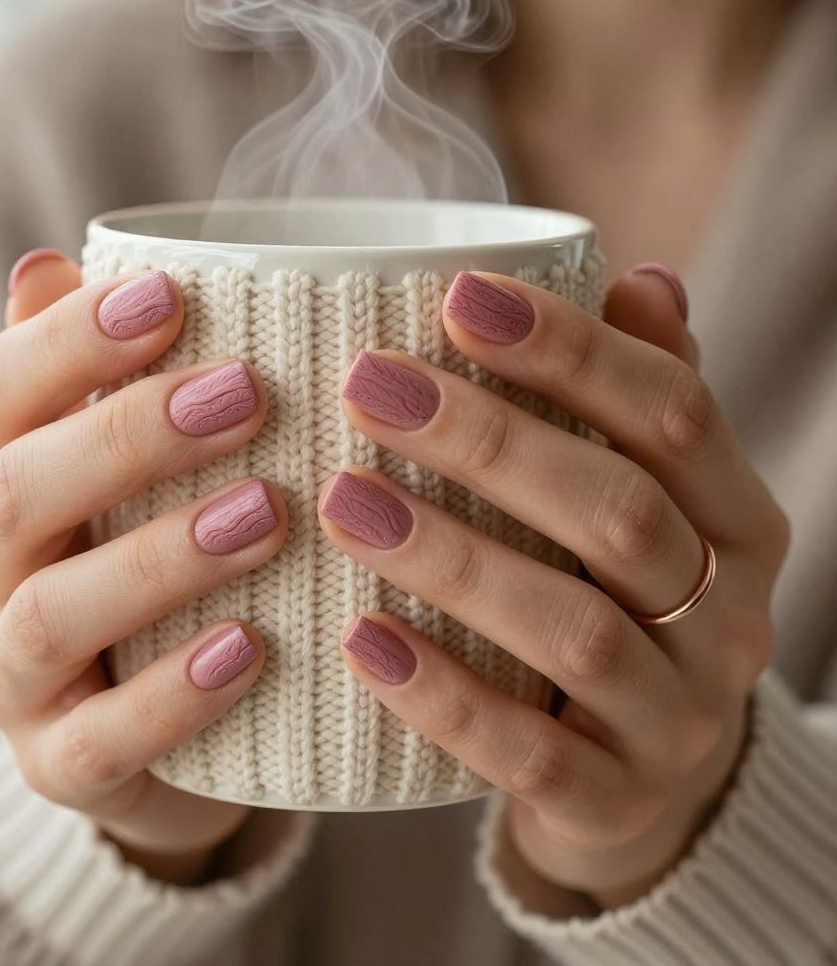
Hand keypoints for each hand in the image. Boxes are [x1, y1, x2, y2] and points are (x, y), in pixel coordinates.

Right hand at [0, 251, 287, 883]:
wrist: (139, 720)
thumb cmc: (144, 562)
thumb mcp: (117, 470)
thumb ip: (88, 377)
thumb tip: (51, 263)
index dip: (73, 340)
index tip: (174, 295)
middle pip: (17, 491)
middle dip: (128, 436)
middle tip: (245, 394)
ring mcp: (9, 678)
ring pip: (53, 614)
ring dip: (160, 557)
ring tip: (266, 514)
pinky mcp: (58, 766)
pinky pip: (98, 740)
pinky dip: (172, 695)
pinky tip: (250, 648)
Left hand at [318, 265, 789, 906]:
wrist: (641, 769)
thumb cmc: (616, 598)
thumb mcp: (645, 497)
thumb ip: (638, 402)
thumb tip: (641, 280)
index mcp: (737, 519)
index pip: (672, 411)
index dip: (569, 347)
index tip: (457, 295)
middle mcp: (729, 617)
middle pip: (619, 512)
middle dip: (492, 441)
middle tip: (370, 385)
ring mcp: (679, 720)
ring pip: (575, 631)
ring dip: (454, 558)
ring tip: (343, 499)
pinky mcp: (616, 801)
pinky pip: (529, 755)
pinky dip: (444, 696)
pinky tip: (360, 640)